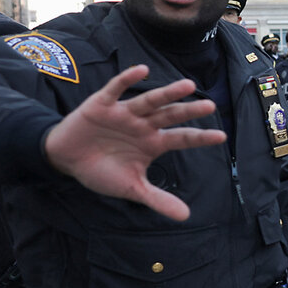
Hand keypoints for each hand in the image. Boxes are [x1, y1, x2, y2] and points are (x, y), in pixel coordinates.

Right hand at [43, 65, 224, 220]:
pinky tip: (142, 71)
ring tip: (188, 86)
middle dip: (189, 111)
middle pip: (170, 115)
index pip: (181, 139)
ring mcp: (124, 113)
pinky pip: (116, 89)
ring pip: (150, 101)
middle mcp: (143, 125)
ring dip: (167, 93)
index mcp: (153, 143)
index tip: (221, 136)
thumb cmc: (102, 171)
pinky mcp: (102, 104)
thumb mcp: (131, 188)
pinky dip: (127, 79)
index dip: (200, 138)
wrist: (66, 160)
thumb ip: (158, 199)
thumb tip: (186, 217)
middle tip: (210, 105)